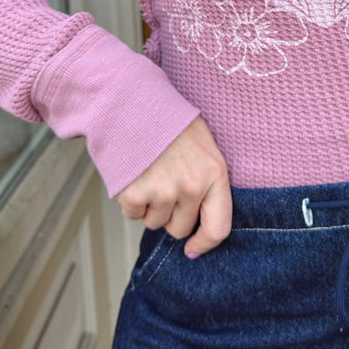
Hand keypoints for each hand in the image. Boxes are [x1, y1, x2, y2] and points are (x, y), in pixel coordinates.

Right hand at [115, 115, 231, 257]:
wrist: (129, 100)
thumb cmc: (167, 120)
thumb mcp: (203, 145)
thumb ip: (207, 181)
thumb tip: (201, 224)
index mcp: (214, 173)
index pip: (218, 227)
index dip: (204, 244)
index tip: (193, 248)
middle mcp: (192, 186)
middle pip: (180, 229)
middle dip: (170, 215)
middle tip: (163, 184)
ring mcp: (163, 192)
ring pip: (155, 223)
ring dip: (150, 206)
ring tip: (148, 173)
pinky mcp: (135, 194)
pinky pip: (133, 215)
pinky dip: (131, 201)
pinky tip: (133, 174)